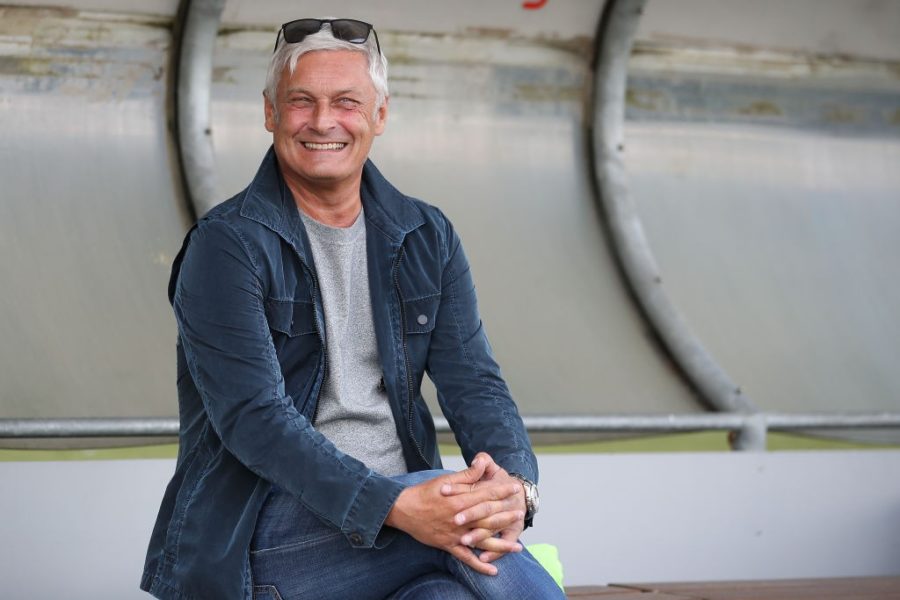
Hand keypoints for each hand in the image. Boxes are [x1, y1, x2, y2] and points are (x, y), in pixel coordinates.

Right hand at [385, 456, 521, 574]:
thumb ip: (466, 475)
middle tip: (520, 513)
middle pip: (488, 519)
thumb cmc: (424, 493)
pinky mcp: (448, 545)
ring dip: (501, 544)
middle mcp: (460, 519)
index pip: (486, 495)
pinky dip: (479, 565)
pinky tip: (493, 569)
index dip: (502, 491)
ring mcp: (455, 534)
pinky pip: (466, 558)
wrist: (403, 510)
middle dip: (506, 516)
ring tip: (518, 547)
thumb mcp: (445, 479)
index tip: (515, 488)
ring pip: (482, 541)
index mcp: (459, 500)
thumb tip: (482, 462)